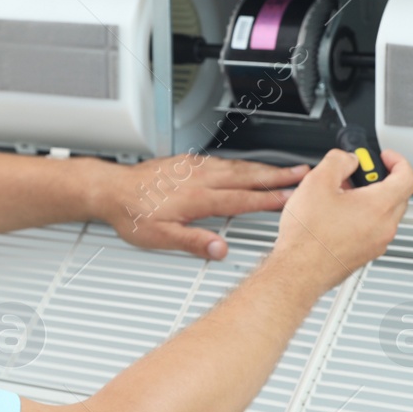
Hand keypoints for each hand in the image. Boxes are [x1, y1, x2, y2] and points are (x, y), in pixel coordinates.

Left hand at [98, 154, 311, 258]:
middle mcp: (199, 179)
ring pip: (236, 166)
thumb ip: (193, 242)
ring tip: (283, 169)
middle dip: (277, 175)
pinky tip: (246, 165)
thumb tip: (220, 250)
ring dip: (262, 167)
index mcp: (198, 198)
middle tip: (302, 172)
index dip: (270, 198)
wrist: (110, 189)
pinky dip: (241, 163)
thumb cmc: (132, 213)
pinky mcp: (186, 163)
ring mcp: (194, 168)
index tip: (292, 197)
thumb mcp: (160, 237)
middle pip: (247, 176)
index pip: (243, 199)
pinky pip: (222, 161)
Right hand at [269, 147, 412, 295]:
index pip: (407, 178)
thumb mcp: (317, 182)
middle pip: (398, 195)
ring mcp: (376, 244)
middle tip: (358, 174)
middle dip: (380, 179)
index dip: (398, 161)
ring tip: (342, 195)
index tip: (385, 157)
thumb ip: (339, 160)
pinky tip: (337, 215)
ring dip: (369, 199)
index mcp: (379, 207)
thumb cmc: (309, 236)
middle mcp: (384, 227)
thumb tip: (348, 159)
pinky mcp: (365, 255)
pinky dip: (363, 217)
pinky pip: (373, 229)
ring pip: (384, 214)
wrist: (298, 271)